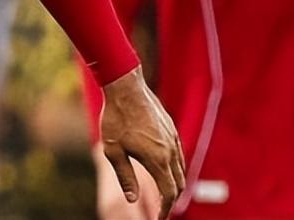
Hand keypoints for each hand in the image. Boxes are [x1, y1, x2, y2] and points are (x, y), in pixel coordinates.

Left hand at [99, 66, 185, 219]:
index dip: (164, 210)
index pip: (169, 194)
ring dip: (174, 184)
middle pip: (178, 184)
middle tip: (160, 210)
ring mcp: (173, 138)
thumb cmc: (115, 118)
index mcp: (158, 159)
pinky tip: (163, 168)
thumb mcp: (113, 150)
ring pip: (180, 169)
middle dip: (171, 200)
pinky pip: (178, 155)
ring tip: (163, 193)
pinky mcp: (171, 129)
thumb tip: (132, 199)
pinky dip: (174, 168)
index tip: (158, 219)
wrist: (125, 86)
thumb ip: (125, 176)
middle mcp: (170, 151)